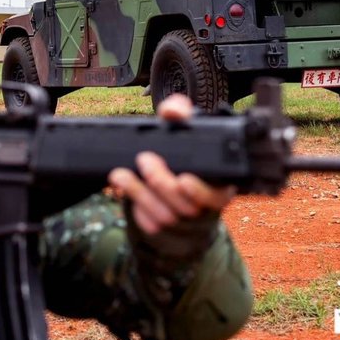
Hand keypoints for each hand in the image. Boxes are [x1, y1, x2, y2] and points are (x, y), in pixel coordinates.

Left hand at [108, 94, 234, 260]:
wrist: (170, 179)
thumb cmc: (183, 153)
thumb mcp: (186, 131)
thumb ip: (181, 115)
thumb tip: (172, 111)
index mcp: (219, 186)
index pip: (217, 197)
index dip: (200, 192)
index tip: (183, 179)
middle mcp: (204, 208)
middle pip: (186, 207)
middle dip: (162, 183)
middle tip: (144, 159)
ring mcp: (183, 222)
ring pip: (165, 217)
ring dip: (140, 194)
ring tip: (120, 174)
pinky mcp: (163, 229)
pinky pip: (150, 225)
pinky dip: (135, 209)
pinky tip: (123, 190)